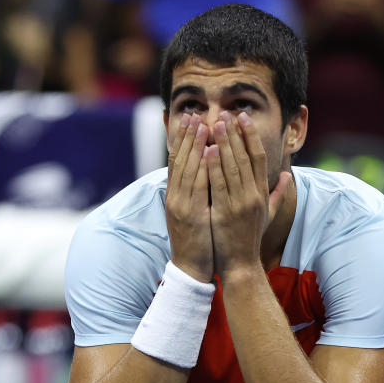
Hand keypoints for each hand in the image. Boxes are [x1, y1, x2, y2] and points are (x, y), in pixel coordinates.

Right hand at [164, 114, 213, 281]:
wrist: (191, 268)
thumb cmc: (199, 241)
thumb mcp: (196, 213)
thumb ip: (199, 193)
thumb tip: (205, 174)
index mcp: (177, 195)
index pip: (177, 161)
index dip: (182, 140)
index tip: (190, 120)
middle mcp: (175, 197)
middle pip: (179, 160)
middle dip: (187, 135)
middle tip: (194, 113)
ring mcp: (181, 205)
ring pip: (187, 168)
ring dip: (194, 145)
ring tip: (202, 124)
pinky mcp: (191, 214)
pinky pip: (197, 186)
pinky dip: (201, 167)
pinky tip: (208, 151)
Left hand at [205, 112, 289, 276]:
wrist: (241, 265)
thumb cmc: (251, 238)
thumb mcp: (268, 214)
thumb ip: (278, 193)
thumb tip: (288, 175)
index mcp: (261, 193)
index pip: (258, 157)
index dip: (251, 135)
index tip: (243, 118)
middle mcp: (253, 195)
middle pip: (245, 157)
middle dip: (236, 133)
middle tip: (227, 113)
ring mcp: (239, 204)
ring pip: (232, 167)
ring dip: (224, 143)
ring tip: (216, 123)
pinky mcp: (225, 213)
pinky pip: (219, 185)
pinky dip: (214, 166)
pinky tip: (208, 149)